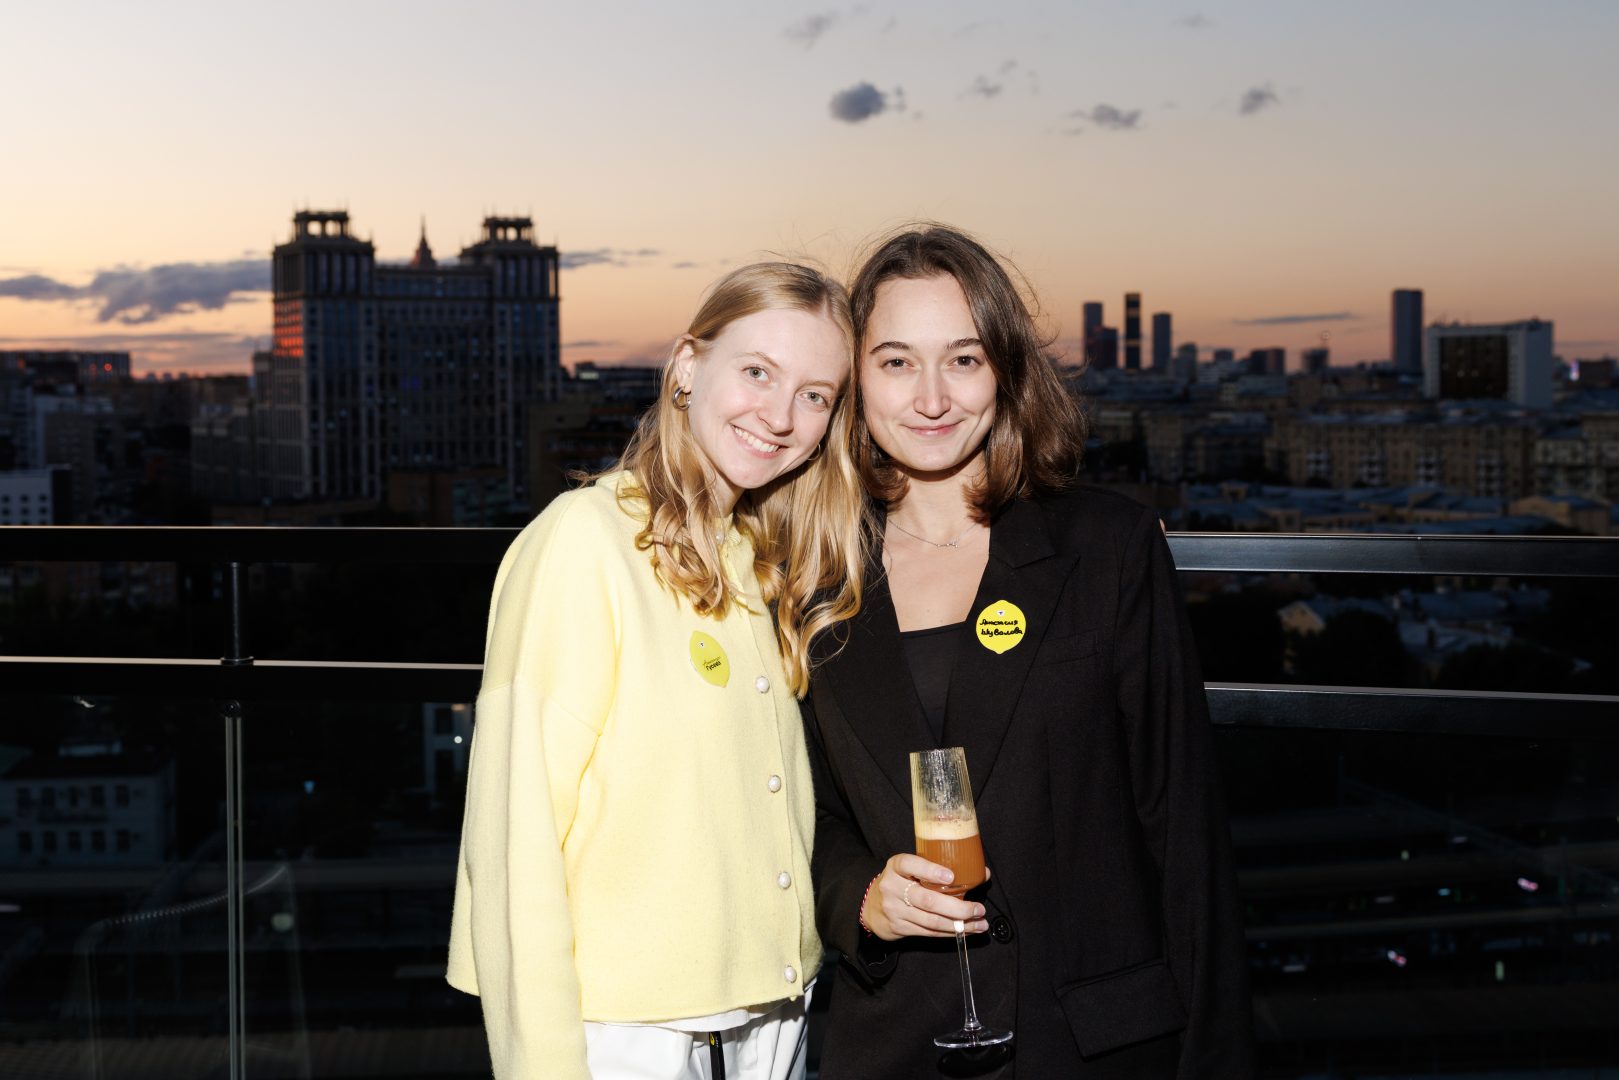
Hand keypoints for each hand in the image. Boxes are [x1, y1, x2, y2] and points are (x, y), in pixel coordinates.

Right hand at [862, 854, 990, 940]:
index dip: (931, 871)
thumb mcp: (911, 869)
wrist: (871, 907)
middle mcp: (892, 887)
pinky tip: (965, 931)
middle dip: (957, 907)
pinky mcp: (899, 927)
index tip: (951, 876)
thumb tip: (982, 872)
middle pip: (927, 900)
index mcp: (896, 866)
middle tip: (978, 909)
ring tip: (980, 924)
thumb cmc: (901, 882)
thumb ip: (938, 868)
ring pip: (931, 920)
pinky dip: (950, 932)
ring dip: (959, 925)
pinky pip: (929, 932)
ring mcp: (895, 909)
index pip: (910, 864)